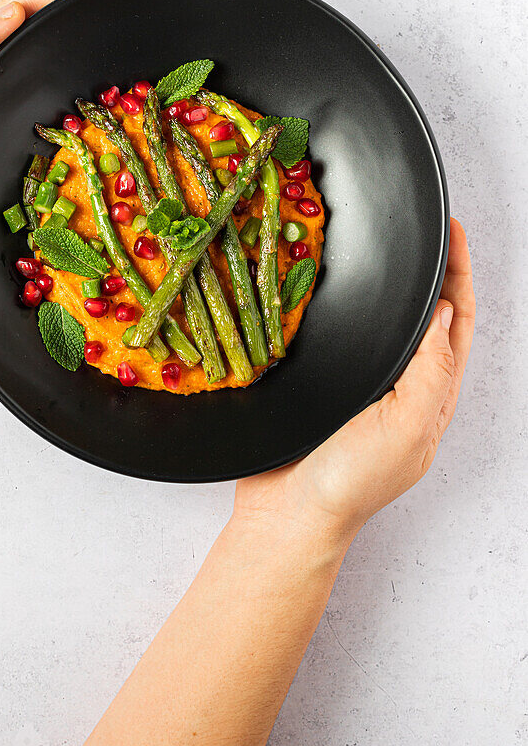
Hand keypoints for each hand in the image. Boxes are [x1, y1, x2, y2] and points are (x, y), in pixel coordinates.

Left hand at [0, 0, 123, 275]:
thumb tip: (12, 12)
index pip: (18, 10)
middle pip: (37, 37)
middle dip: (77, 11)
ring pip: (46, 81)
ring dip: (80, 60)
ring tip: (116, 39)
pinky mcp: (5, 158)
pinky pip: (51, 130)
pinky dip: (77, 119)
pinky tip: (99, 113)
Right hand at [234, 219, 475, 542]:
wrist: (286, 516)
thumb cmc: (350, 481)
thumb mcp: (407, 427)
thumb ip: (431, 372)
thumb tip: (445, 312)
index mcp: (430, 397)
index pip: (455, 324)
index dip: (460, 276)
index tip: (453, 232)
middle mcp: (401, 387)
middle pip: (425, 318)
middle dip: (430, 274)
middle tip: (421, 229)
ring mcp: (362, 386)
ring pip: (384, 325)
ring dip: (388, 288)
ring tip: (382, 249)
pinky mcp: (324, 384)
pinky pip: (341, 337)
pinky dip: (344, 309)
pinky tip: (327, 288)